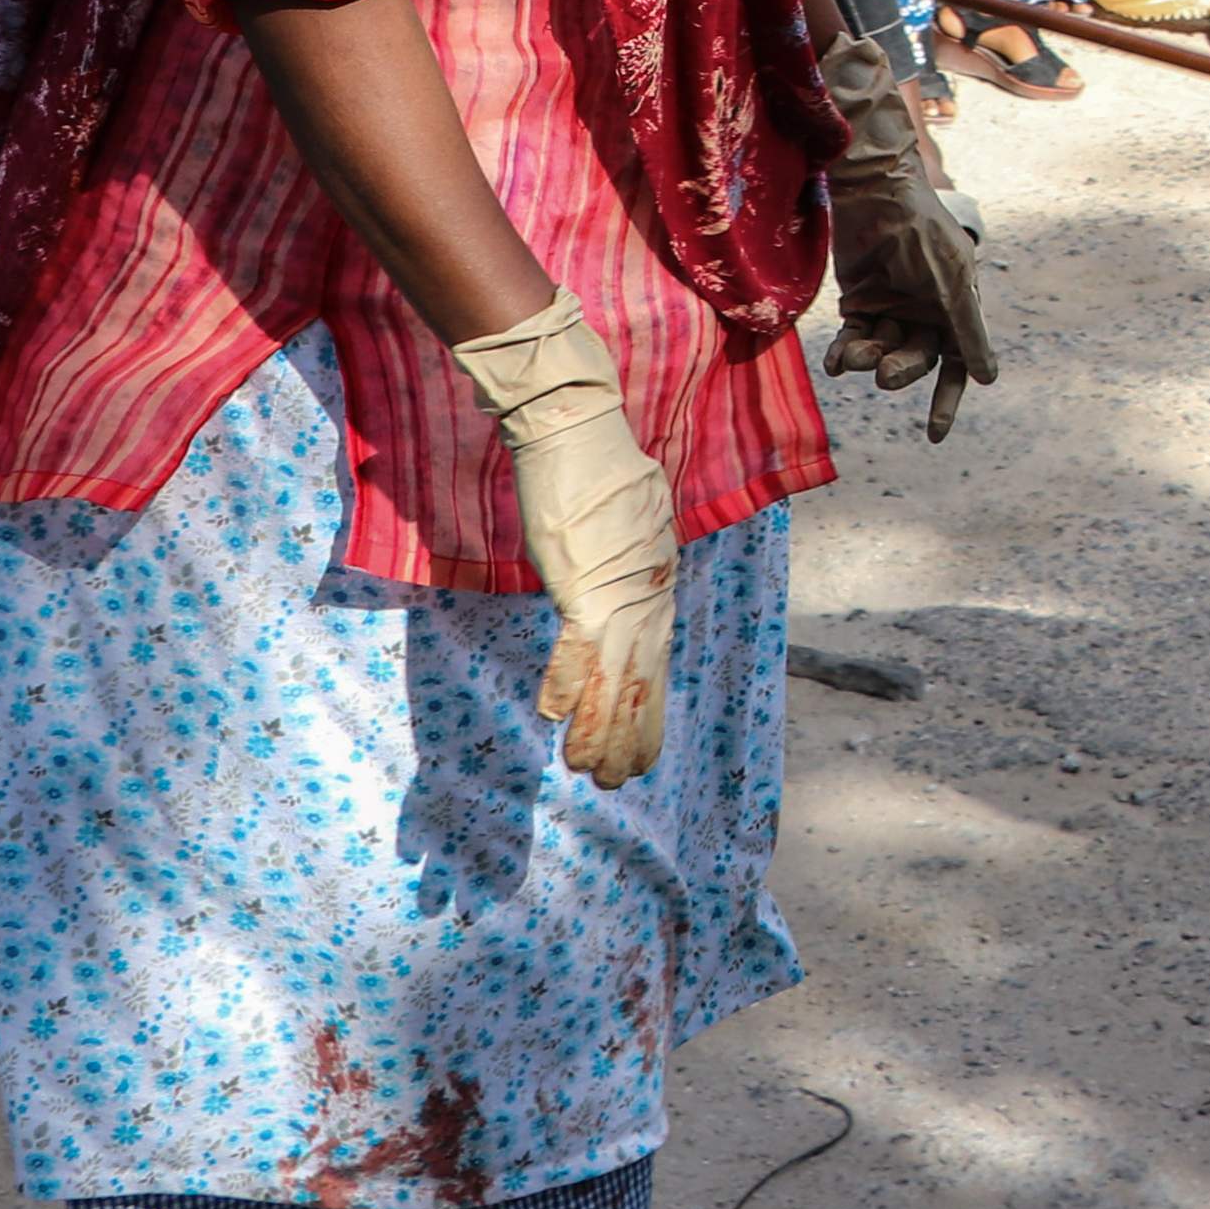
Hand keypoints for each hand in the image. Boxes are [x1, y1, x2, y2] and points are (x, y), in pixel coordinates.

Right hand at [447, 294, 679, 787]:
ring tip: (589, 770)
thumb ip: (625, 558)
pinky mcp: (582, 579)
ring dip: (597, 725)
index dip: (646, 711)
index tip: (643, 753)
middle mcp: (644, 592)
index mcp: (654, 583)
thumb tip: (616, 575)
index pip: (653, 662)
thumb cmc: (599, 469)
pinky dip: (565, 679)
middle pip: (640, 679)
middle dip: (629, 734)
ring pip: (612, 673)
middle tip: (620, 781)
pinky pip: (577, 641)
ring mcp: (615, 588)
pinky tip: (555, 718)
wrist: (578, 427)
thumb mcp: (625, 524)